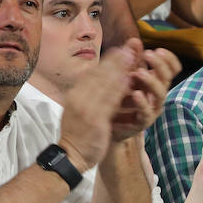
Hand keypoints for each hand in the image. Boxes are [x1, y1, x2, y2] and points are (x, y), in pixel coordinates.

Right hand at [58, 40, 142, 171]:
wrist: (70, 155)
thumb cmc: (76, 133)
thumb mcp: (76, 108)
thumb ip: (86, 94)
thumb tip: (96, 79)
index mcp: (75, 95)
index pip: (91, 73)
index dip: (106, 61)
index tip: (118, 50)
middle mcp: (79, 98)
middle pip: (99, 75)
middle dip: (115, 60)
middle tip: (129, 47)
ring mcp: (86, 108)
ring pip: (105, 84)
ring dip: (119, 69)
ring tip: (131, 57)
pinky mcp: (96, 120)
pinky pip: (109, 101)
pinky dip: (119, 89)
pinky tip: (128, 79)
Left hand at [109, 47, 180, 141]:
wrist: (105, 123)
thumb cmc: (118, 96)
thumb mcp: (123, 75)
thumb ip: (130, 59)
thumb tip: (135, 40)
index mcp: (154, 80)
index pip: (172, 68)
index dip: (169, 59)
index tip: (158, 49)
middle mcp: (156, 94)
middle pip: (167, 78)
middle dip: (160, 65)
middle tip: (149, 54)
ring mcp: (151, 108)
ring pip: (160, 94)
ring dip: (151, 81)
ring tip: (138, 72)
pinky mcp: (141, 122)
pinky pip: (146, 113)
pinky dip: (142, 102)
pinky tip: (135, 93)